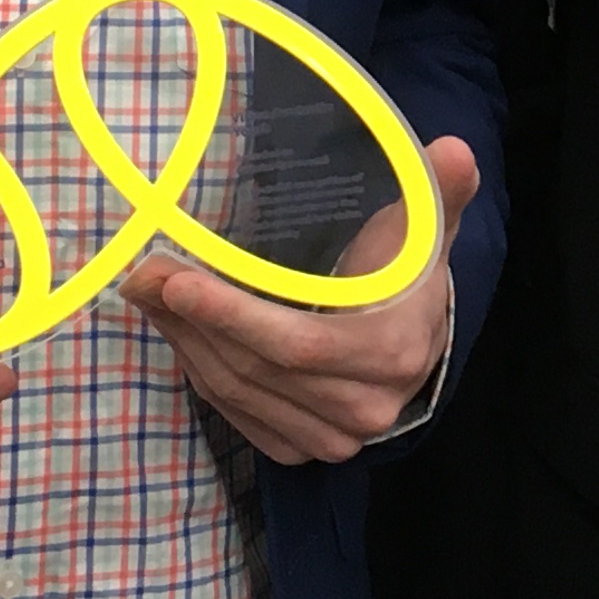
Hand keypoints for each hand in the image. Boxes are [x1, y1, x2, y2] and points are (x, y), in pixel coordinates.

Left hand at [123, 137, 473, 465]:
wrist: (418, 341)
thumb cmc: (409, 275)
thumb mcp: (426, 229)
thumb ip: (438, 189)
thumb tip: (455, 149)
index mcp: (391, 352)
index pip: (299, 343)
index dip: (235, 316)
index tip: (178, 281)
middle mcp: (363, 407)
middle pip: (256, 369)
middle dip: (191, 321)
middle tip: (144, 273)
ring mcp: (332, 437)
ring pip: (238, 392)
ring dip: (184, 343)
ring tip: (148, 294)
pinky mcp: (302, 448)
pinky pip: (237, 414)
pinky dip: (200, 372)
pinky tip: (179, 332)